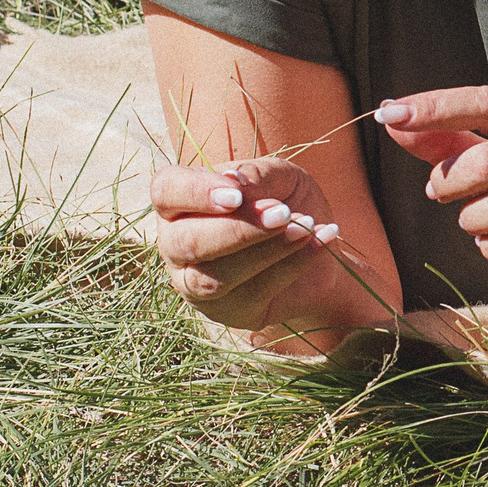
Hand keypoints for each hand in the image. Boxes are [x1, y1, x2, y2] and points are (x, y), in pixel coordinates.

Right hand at [151, 157, 344, 332]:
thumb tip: (233, 181)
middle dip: (238, 229)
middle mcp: (175, 245)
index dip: (196, 193)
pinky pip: (251, 294)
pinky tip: (321, 240)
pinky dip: (292, 264)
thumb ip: (257, 175)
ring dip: (266, 250)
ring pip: (213, 278)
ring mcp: (195, 284)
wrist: (317, 244)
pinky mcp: (227, 311)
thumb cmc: (286, 201)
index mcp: (179, 202)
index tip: (236, 195)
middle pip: (185, 242)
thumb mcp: (280, 177)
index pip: (166, 192)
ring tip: (307, 226)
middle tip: (283, 213)